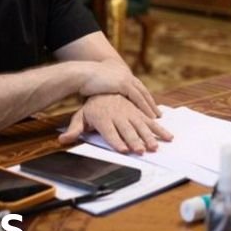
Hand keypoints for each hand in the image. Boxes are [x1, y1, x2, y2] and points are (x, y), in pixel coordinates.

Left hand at [58, 94, 172, 153]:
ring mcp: (130, 110)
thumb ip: (74, 129)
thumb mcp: (80, 116)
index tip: (123, 150)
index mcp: (103, 117)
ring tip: (155, 146)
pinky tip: (167, 136)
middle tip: (141, 151)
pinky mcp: (138, 108)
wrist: (101, 79)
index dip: (116, 141)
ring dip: (149, 136)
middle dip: (135, 140)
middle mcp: (118, 114)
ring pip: (141, 124)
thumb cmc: (91, 104)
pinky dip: (159, 127)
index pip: (110, 131)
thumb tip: (63, 140)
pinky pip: (150, 118)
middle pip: (127, 129)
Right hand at [79, 60, 158, 117]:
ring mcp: (126, 78)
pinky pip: (138, 98)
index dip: (141, 97)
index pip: (133, 86)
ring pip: (142, 94)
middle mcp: (125, 73)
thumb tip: (102, 98)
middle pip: (141, 90)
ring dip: (150, 107)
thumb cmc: (82, 80)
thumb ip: (103, 90)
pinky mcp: (124, 84)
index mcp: (118, 72)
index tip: (147, 105)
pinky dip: (145, 107)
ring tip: (157, 118)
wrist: (79, 74)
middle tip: (157, 113)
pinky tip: (151, 116)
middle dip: (150, 102)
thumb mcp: (96, 85)